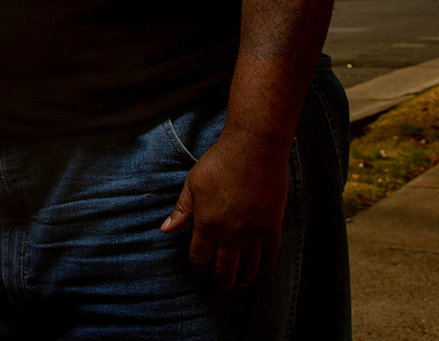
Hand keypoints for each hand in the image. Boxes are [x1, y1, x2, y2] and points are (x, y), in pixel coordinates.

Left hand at [159, 130, 288, 292]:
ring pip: (250, 268)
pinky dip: (266, 265)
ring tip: (240, 283)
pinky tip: (262, 268)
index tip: (199, 272)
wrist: (254, 151)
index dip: (199, 269)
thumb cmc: (219, 164)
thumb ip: (182, 211)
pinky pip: (270, 255)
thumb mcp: (192, 185)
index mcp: (207, 225)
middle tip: (220, 287)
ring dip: (244, 279)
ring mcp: (254, 233)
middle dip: (221, 282)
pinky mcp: (273, 227)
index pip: (200, 258)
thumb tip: (165, 230)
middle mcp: (231, 235)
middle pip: (225, 270)